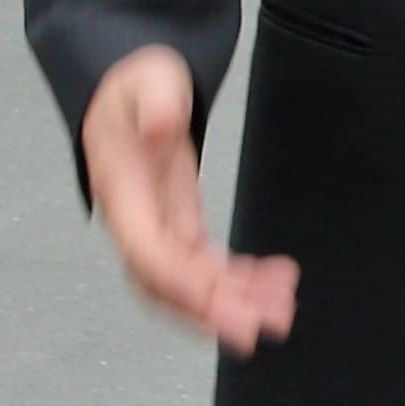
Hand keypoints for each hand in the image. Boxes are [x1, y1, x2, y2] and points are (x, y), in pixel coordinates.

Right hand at [79, 43, 296, 353]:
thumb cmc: (135, 83)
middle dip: (212, 310)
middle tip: (263, 327)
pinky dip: (238, 278)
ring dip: (232, 302)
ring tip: (281, 311)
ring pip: (188, 282)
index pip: (148, 254)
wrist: (128, 87)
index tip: (225, 308)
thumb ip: (155, 99)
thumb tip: (163, 127)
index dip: (185, 286)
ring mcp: (154, 225)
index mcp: (122, 193)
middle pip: (167, 283)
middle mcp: (133, 219)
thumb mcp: (146, 78)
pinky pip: (204, 264)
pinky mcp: (176, 222)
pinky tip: (276, 280)